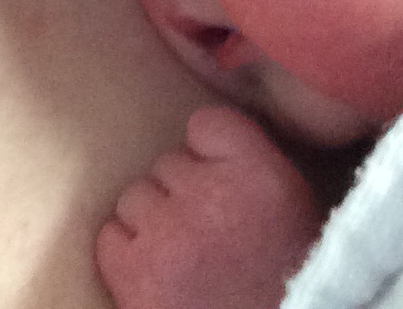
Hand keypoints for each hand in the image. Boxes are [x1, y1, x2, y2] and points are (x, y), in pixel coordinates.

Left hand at [96, 106, 324, 308]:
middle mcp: (212, 196)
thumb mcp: (291, 203)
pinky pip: (110, 238)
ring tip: (184, 261)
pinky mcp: (137, 274)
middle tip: (208, 238)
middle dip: (181, 196)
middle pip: (167, 164)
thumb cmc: (283, 277)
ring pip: (136, 198)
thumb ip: (249, 155)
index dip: (207, 154)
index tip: (219, 184)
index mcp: (260, 176)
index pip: (208, 124)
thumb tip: (197, 130)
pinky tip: (157, 278)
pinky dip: (127, 256)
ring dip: (152, 224)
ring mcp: (169, 235)